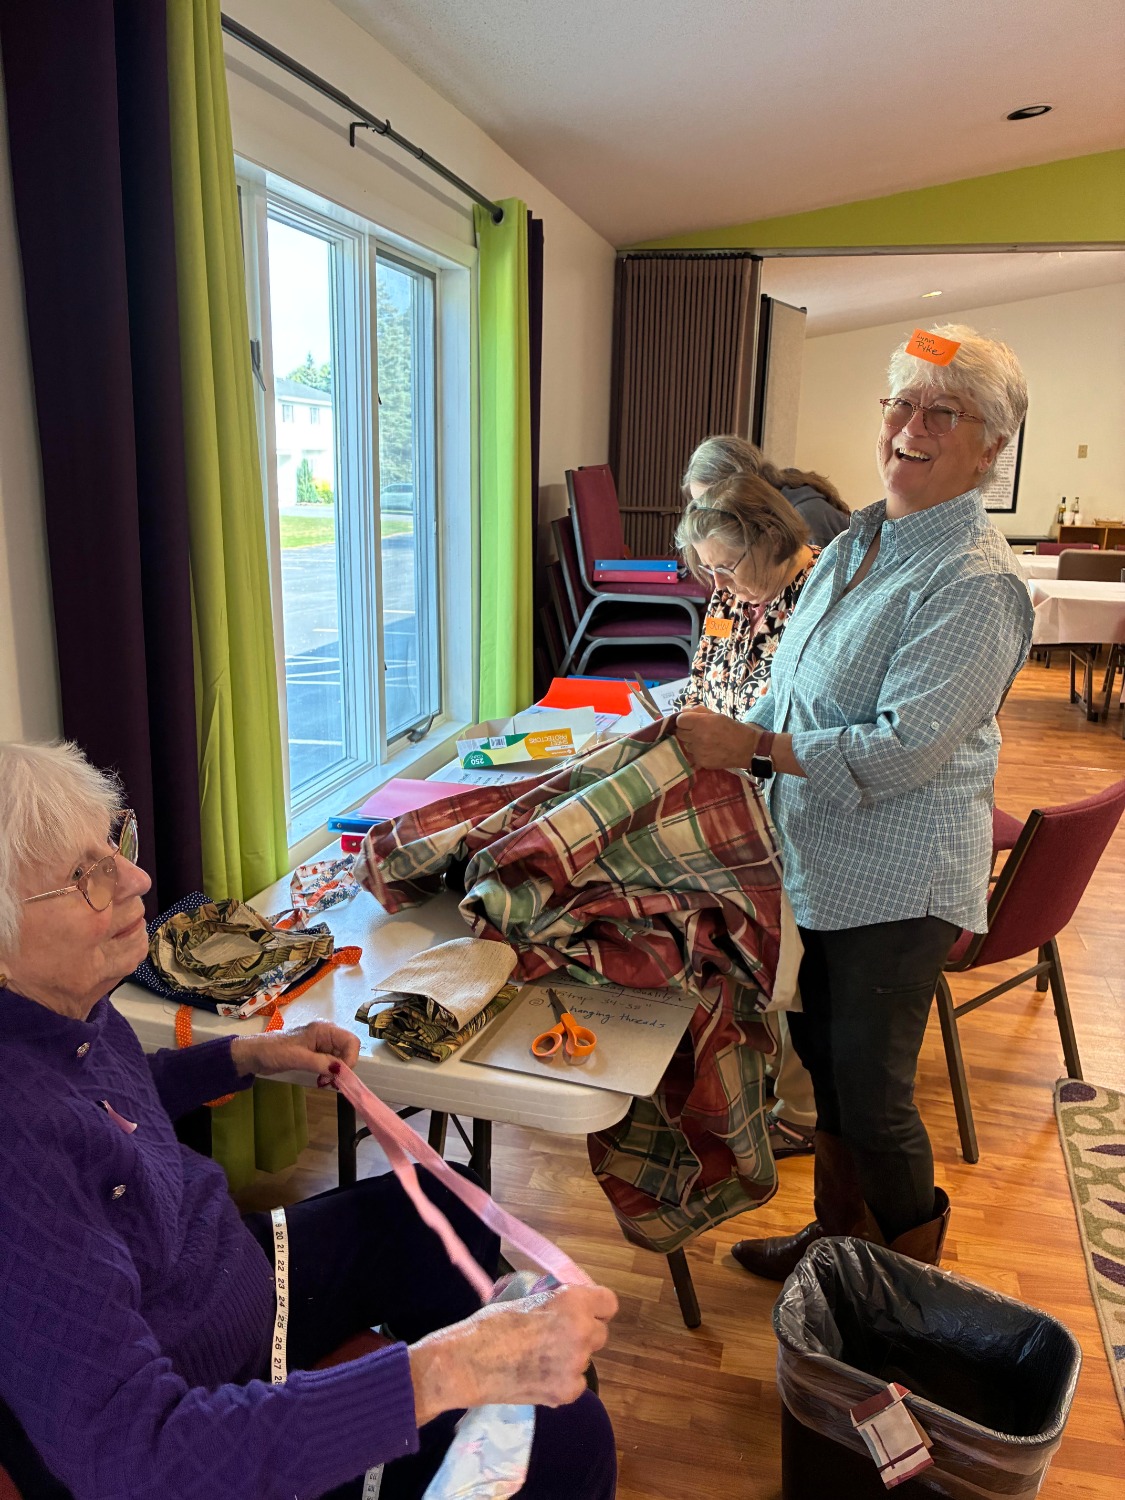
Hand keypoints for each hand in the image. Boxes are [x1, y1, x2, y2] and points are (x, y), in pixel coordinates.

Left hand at [230, 1021, 359, 1081]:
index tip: (340, 1074)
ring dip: (335, 1072)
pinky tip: (320, 1079)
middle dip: (343, 1067)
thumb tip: (341, 1070)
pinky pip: (330, 1063)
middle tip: (330, 1081)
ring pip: (340, 1058)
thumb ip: (320, 1063)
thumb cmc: (273, 1051)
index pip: (351, 1041)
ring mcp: (320, 1045)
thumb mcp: (297, 1057)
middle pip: (347, 1050)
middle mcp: (325, 1035)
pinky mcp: (315, 1054)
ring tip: (323, 1081)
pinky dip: (328, 1073)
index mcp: (324, 1030)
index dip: (351, 1058)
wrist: (254, 1054)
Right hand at [408, 1283, 617, 1425]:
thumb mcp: (528, 1297)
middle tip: (556, 1337)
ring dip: (571, 1358)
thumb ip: (556, 1301)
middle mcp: (582, 1332)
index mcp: (573, 1302)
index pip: (609, 1303)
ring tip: (540, 1359)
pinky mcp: (568, 1392)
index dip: (596, 1307)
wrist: (469, 1363)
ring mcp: (577, 1364)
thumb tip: (569, 1303)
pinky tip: (539, 1377)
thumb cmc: (493, 1322)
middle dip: (583, 1333)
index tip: (584, 1312)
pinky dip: (562, 1381)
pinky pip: (576, 1383)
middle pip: (600, 1333)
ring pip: (586, 1359)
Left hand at [676, 706, 759, 771]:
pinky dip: (698, 753)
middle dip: (686, 731)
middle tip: (696, 731)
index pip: (680, 720)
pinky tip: (708, 750)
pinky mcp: (701, 762)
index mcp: (701, 723)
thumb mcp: (717, 715)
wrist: (746, 748)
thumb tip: (683, 710)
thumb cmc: (732, 728)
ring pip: (685, 745)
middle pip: (679, 733)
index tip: (689, 721)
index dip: (684, 720)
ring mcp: (699, 751)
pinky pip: (692, 755)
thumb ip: (698, 711)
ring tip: (705, 741)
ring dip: (691, 742)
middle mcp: (697, 737)